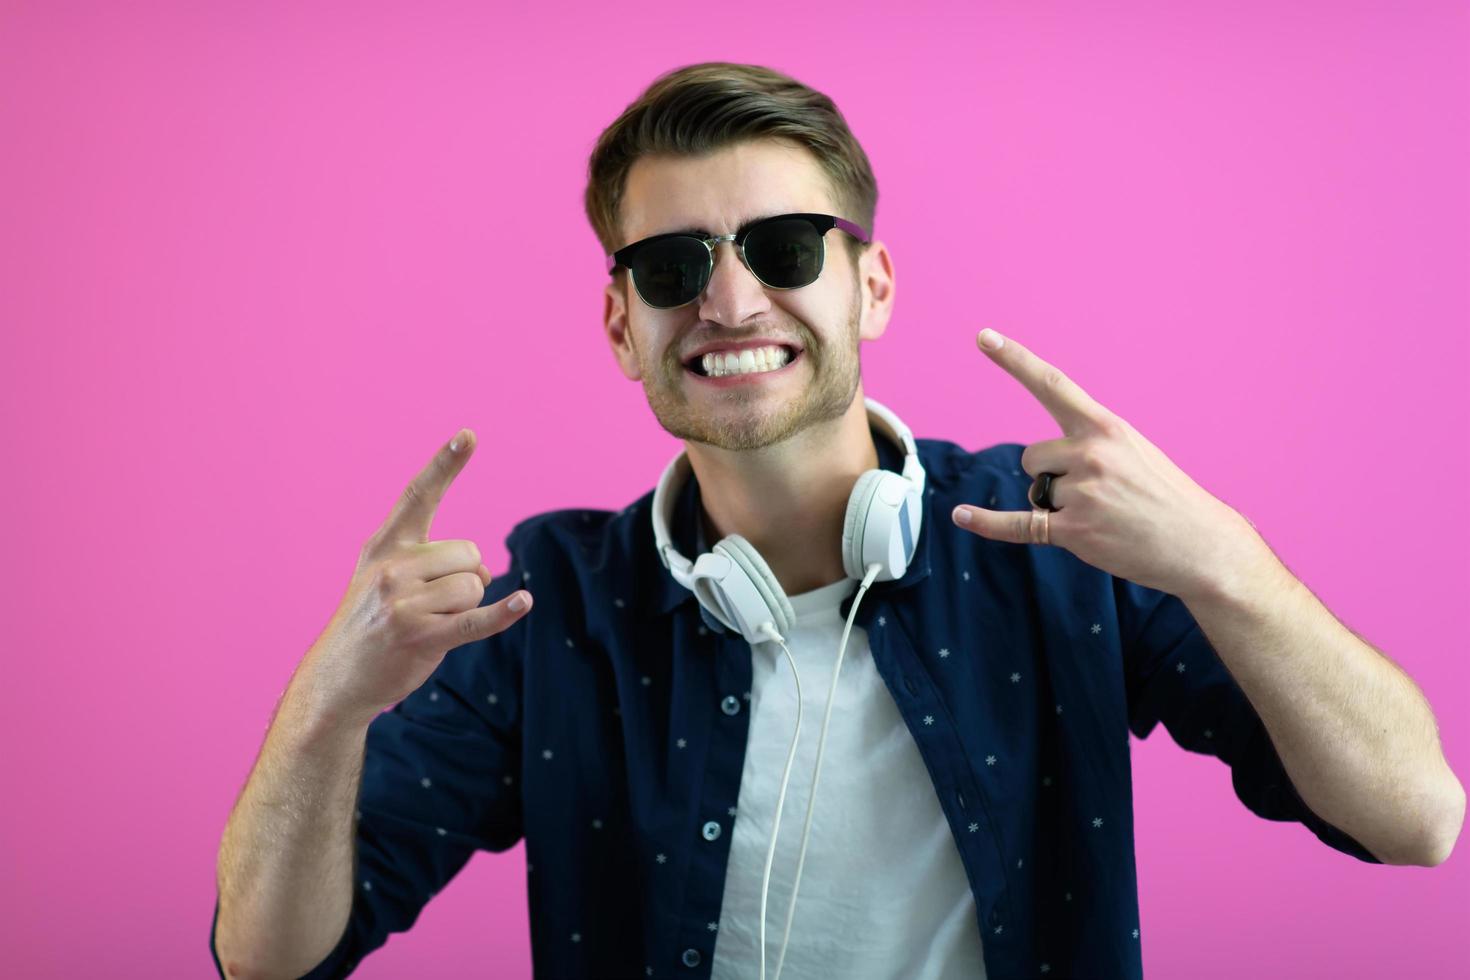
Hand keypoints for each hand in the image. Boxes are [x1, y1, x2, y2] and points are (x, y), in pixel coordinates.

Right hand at [296, 428, 532, 726]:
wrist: (338, 678)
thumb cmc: (371, 623)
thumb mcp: (385, 579)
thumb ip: (432, 561)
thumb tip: (485, 569)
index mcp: (384, 546)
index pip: (419, 496)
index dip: (445, 465)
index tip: (468, 435)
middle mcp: (392, 568)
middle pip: (469, 553)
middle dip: (466, 577)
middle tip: (433, 606)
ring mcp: (404, 603)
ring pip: (475, 585)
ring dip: (467, 607)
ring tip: (431, 625)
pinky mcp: (421, 637)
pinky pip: (475, 619)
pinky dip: (502, 613)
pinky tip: (523, 602)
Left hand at [951, 329, 1266, 600]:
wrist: (1200, 544)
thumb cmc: (1165, 497)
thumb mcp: (1134, 451)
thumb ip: (1090, 443)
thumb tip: (1043, 461)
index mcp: (1106, 427)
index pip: (1052, 385)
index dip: (1014, 360)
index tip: (984, 336)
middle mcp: (1091, 454)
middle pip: (1031, 456)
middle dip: (1049, 475)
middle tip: (1097, 495)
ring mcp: (1082, 493)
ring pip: (1035, 492)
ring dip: (1055, 506)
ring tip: (1102, 517)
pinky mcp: (1074, 531)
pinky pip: (1018, 524)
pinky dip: (987, 523)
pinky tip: (961, 516)